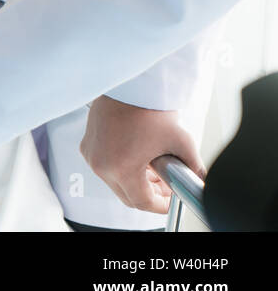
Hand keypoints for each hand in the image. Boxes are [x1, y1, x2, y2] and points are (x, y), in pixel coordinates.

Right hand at [81, 95, 206, 213]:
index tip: (170, 201)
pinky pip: (104, 166)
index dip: (161, 205)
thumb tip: (204, 181)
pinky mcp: (87, 145)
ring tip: (152, 169)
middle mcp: (101, 164)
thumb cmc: (148, 108)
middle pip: (127, 195)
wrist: (129, 85)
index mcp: (120, 167)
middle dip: (149, 195)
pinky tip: (136, 157)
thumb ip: (195, 167)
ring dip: (134, 182)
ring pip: (114, 182)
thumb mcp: (180, 141)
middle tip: (165, 186)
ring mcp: (91, 155)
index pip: (142, 202)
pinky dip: (119, 168)